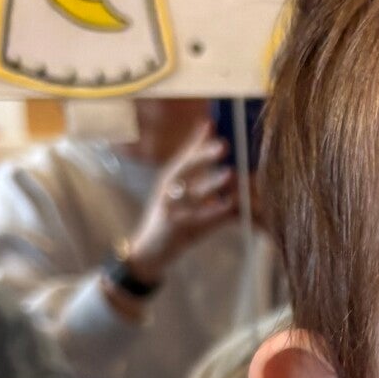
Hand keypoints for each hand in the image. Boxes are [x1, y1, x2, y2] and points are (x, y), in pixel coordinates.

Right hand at [127, 122, 236, 282]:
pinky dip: (215, 214)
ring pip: (193, 194)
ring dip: (212, 184)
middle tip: (223, 145)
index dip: (198, 141)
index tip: (213, 125)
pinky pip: (199, 220)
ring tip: (230, 175)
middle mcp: (166, 191)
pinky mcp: (176, 229)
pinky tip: (229, 207)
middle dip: (204, 156)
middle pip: (184, 169)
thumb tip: (210, 132)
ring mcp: (170, 210)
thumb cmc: (171, 217)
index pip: (184, 156)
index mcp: (169, 179)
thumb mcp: (179, 190)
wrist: (149, 252)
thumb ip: (195, 165)